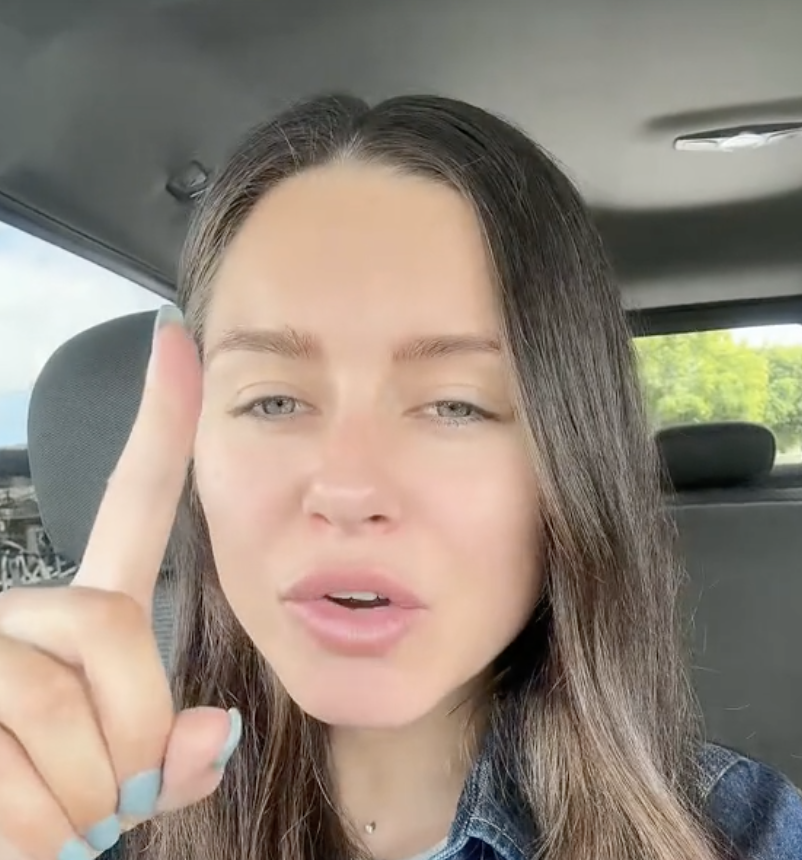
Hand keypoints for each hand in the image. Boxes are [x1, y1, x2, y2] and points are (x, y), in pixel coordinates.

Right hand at [0, 309, 239, 859]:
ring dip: (78, 799)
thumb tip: (215, 733)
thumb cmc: (44, 819)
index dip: (160, 423)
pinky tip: (10, 830)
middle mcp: (23, 613)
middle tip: (105, 795)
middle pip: (111, 624)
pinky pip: (13, 769)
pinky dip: (31, 832)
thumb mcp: (116, 786)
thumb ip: (168, 756)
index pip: (133, 502)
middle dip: (129, 734)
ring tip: (47, 816)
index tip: (175, 340)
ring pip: (65, 705)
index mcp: (83, 622)